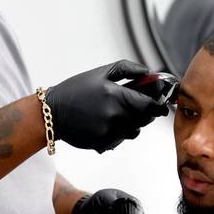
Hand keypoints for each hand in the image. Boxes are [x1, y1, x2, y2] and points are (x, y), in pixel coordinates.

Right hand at [46, 60, 168, 152]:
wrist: (52, 113)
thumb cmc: (76, 90)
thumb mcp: (101, 73)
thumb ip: (128, 69)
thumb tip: (149, 73)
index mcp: (115, 96)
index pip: (150, 105)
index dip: (159, 105)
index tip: (162, 104)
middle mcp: (114, 116)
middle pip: (145, 119)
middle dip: (147, 112)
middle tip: (141, 105)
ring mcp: (108, 132)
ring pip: (135, 131)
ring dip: (134, 123)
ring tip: (120, 113)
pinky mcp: (103, 144)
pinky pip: (121, 140)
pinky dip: (119, 132)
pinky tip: (106, 123)